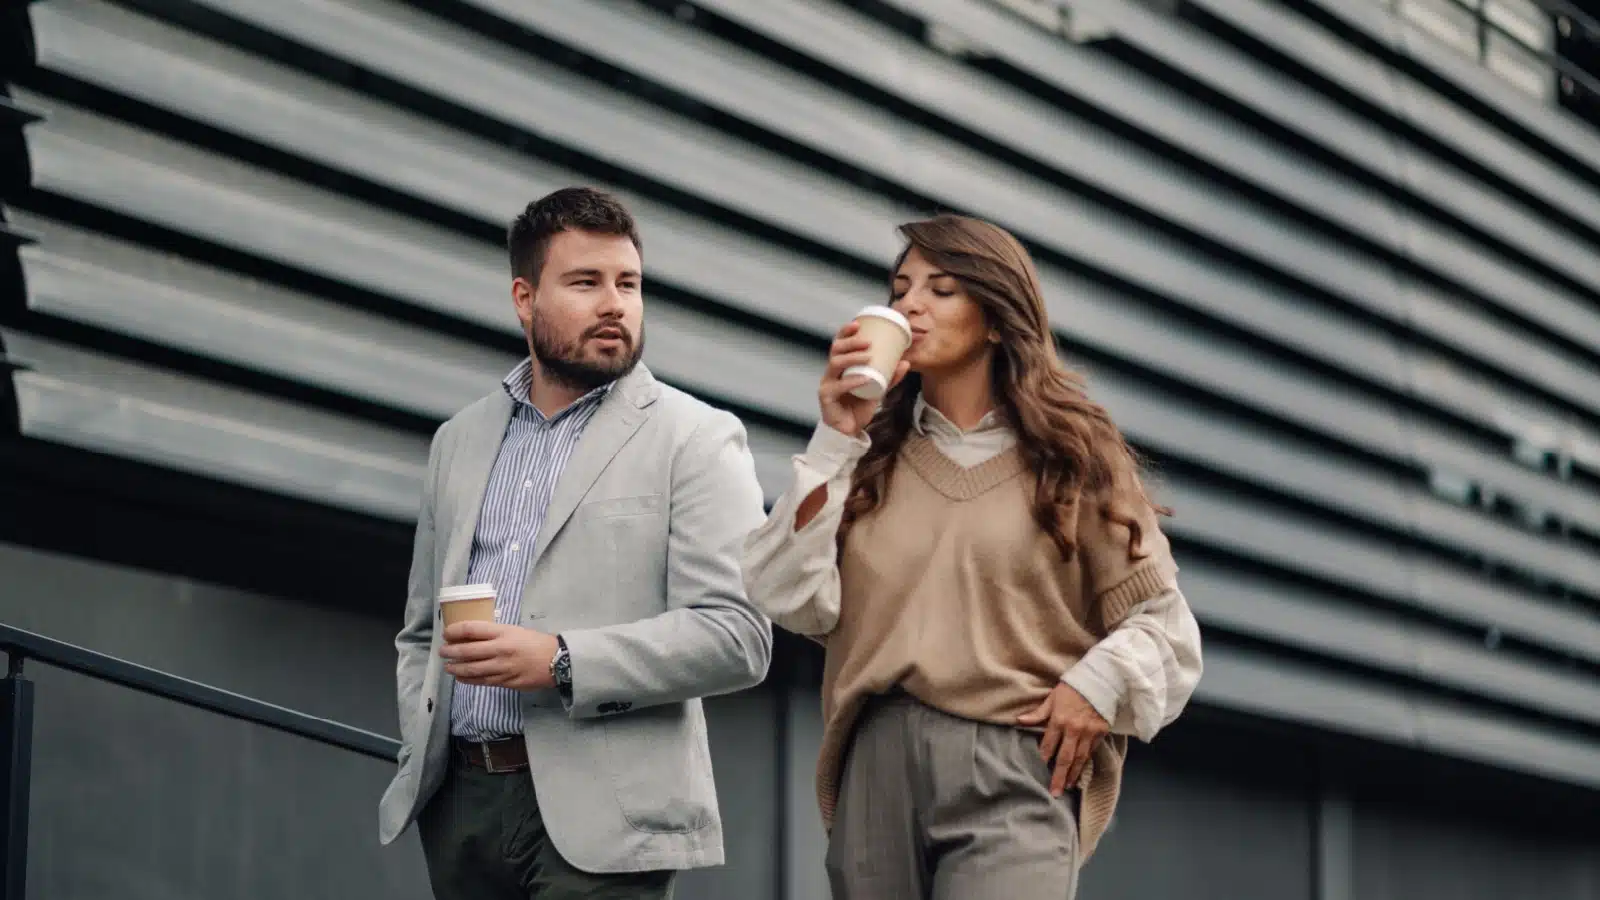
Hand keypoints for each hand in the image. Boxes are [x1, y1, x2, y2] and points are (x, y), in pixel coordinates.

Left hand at [440, 621, 557, 690]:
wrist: (556, 661)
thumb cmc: (535, 642)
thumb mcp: (515, 630)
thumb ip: (495, 633)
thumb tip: (471, 637)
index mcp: (503, 632)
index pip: (472, 629)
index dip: (454, 631)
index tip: (446, 633)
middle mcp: (500, 649)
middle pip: (467, 651)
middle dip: (450, 651)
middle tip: (442, 651)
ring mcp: (502, 668)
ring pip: (471, 669)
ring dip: (456, 668)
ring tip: (448, 667)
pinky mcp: (505, 682)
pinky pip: (482, 681)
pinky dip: (468, 680)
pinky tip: (461, 678)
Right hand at [819, 320, 909, 436]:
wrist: (849, 431)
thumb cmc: (859, 406)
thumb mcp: (878, 389)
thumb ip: (890, 377)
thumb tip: (906, 362)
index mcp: (840, 367)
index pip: (839, 344)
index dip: (845, 332)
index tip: (858, 323)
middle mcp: (831, 373)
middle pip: (835, 350)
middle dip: (851, 342)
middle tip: (868, 341)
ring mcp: (827, 385)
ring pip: (834, 364)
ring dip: (852, 357)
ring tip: (868, 356)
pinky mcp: (826, 398)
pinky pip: (838, 386)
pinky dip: (852, 381)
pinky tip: (865, 378)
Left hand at [1018, 682, 1109, 796]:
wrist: (1101, 680)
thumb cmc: (1073, 687)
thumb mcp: (1053, 697)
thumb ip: (1038, 713)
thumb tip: (1019, 721)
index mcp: (1059, 720)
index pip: (1048, 745)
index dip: (1043, 759)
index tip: (1038, 770)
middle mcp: (1074, 730)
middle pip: (1065, 758)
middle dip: (1058, 776)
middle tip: (1054, 792)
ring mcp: (1089, 733)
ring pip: (1080, 758)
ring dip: (1073, 774)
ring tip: (1068, 786)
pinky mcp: (1101, 733)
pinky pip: (1092, 751)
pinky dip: (1086, 763)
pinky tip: (1081, 771)